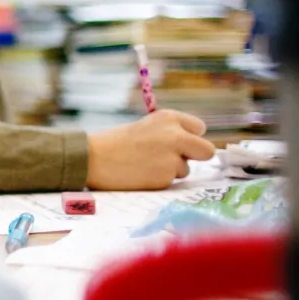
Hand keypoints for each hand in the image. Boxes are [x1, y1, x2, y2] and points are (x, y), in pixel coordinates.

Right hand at [86, 110, 216, 190]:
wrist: (92, 158)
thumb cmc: (115, 142)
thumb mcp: (145, 127)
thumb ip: (169, 134)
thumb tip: (191, 148)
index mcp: (169, 118)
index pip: (199, 128)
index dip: (190, 137)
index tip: (178, 143)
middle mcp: (175, 135)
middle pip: (206, 150)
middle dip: (195, 156)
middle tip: (176, 159)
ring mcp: (172, 157)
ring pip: (185, 169)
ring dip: (170, 170)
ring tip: (145, 165)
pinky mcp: (165, 177)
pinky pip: (170, 181)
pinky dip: (158, 180)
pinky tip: (140, 174)